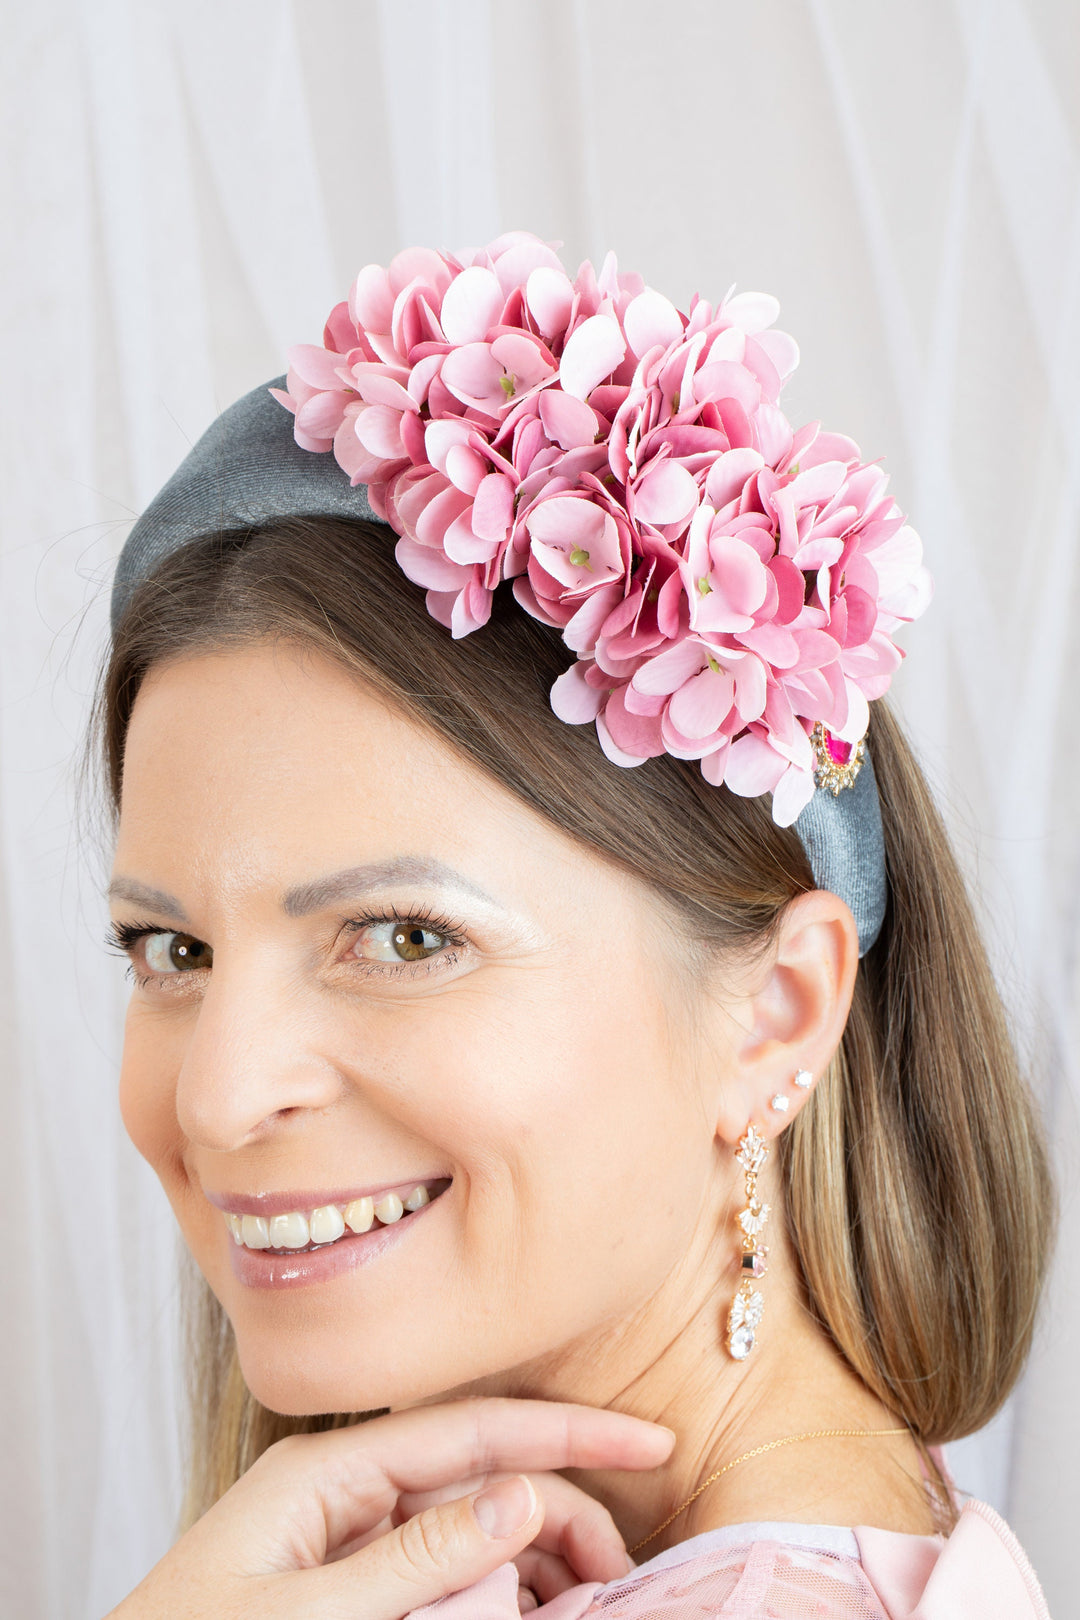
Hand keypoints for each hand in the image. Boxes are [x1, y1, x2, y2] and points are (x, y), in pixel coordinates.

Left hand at [107, 1396, 674, 1618]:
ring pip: (468, 1533)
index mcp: (330, 1470)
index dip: (570, 1436)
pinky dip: (491, 1593)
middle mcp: (345, 1492)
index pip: (474, 1431)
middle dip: (559, 1514)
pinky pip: (440, 1577)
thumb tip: (521, 1498)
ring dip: (532, 1563)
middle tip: (620, 1572)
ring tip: (587, 1599)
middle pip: (480, 1482)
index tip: (650, 1441)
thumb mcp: (310, 1615)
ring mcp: (346, 1540)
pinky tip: (529, 1609)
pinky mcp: (347, 1587)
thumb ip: (418, 1557)